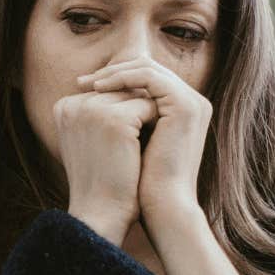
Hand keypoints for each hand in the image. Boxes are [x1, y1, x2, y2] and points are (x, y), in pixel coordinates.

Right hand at [53, 86, 156, 238]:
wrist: (101, 214)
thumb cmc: (102, 180)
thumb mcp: (91, 140)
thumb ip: (101, 112)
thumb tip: (134, 88)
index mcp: (64, 107)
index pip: (107, 91)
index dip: (124, 113)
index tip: (122, 141)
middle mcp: (73, 103)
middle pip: (122, 89)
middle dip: (136, 112)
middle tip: (137, 143)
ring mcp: (93, 110)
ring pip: (136, 95)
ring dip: (147, 117)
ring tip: (142, 145)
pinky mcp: (115, 120)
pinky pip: (148, 106)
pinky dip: (155, 124)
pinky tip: (148, 146)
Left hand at [79, 56, 210, 221]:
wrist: (163, 206)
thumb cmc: (142, 182)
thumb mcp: (130, 142)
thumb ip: (124, 117)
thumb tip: (93, 99)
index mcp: (182, 110)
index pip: (146, 78)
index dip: (115, 79)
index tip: (85, 87)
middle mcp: (192, 102)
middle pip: (147, 69)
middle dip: (112, 72)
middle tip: (82, 82)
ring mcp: (192, 102)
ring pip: (147, 69)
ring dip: (114, 73)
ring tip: (88, 85)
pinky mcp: (185, 107)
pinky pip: (150, 78)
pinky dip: (123, 79)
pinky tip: (100, 89)